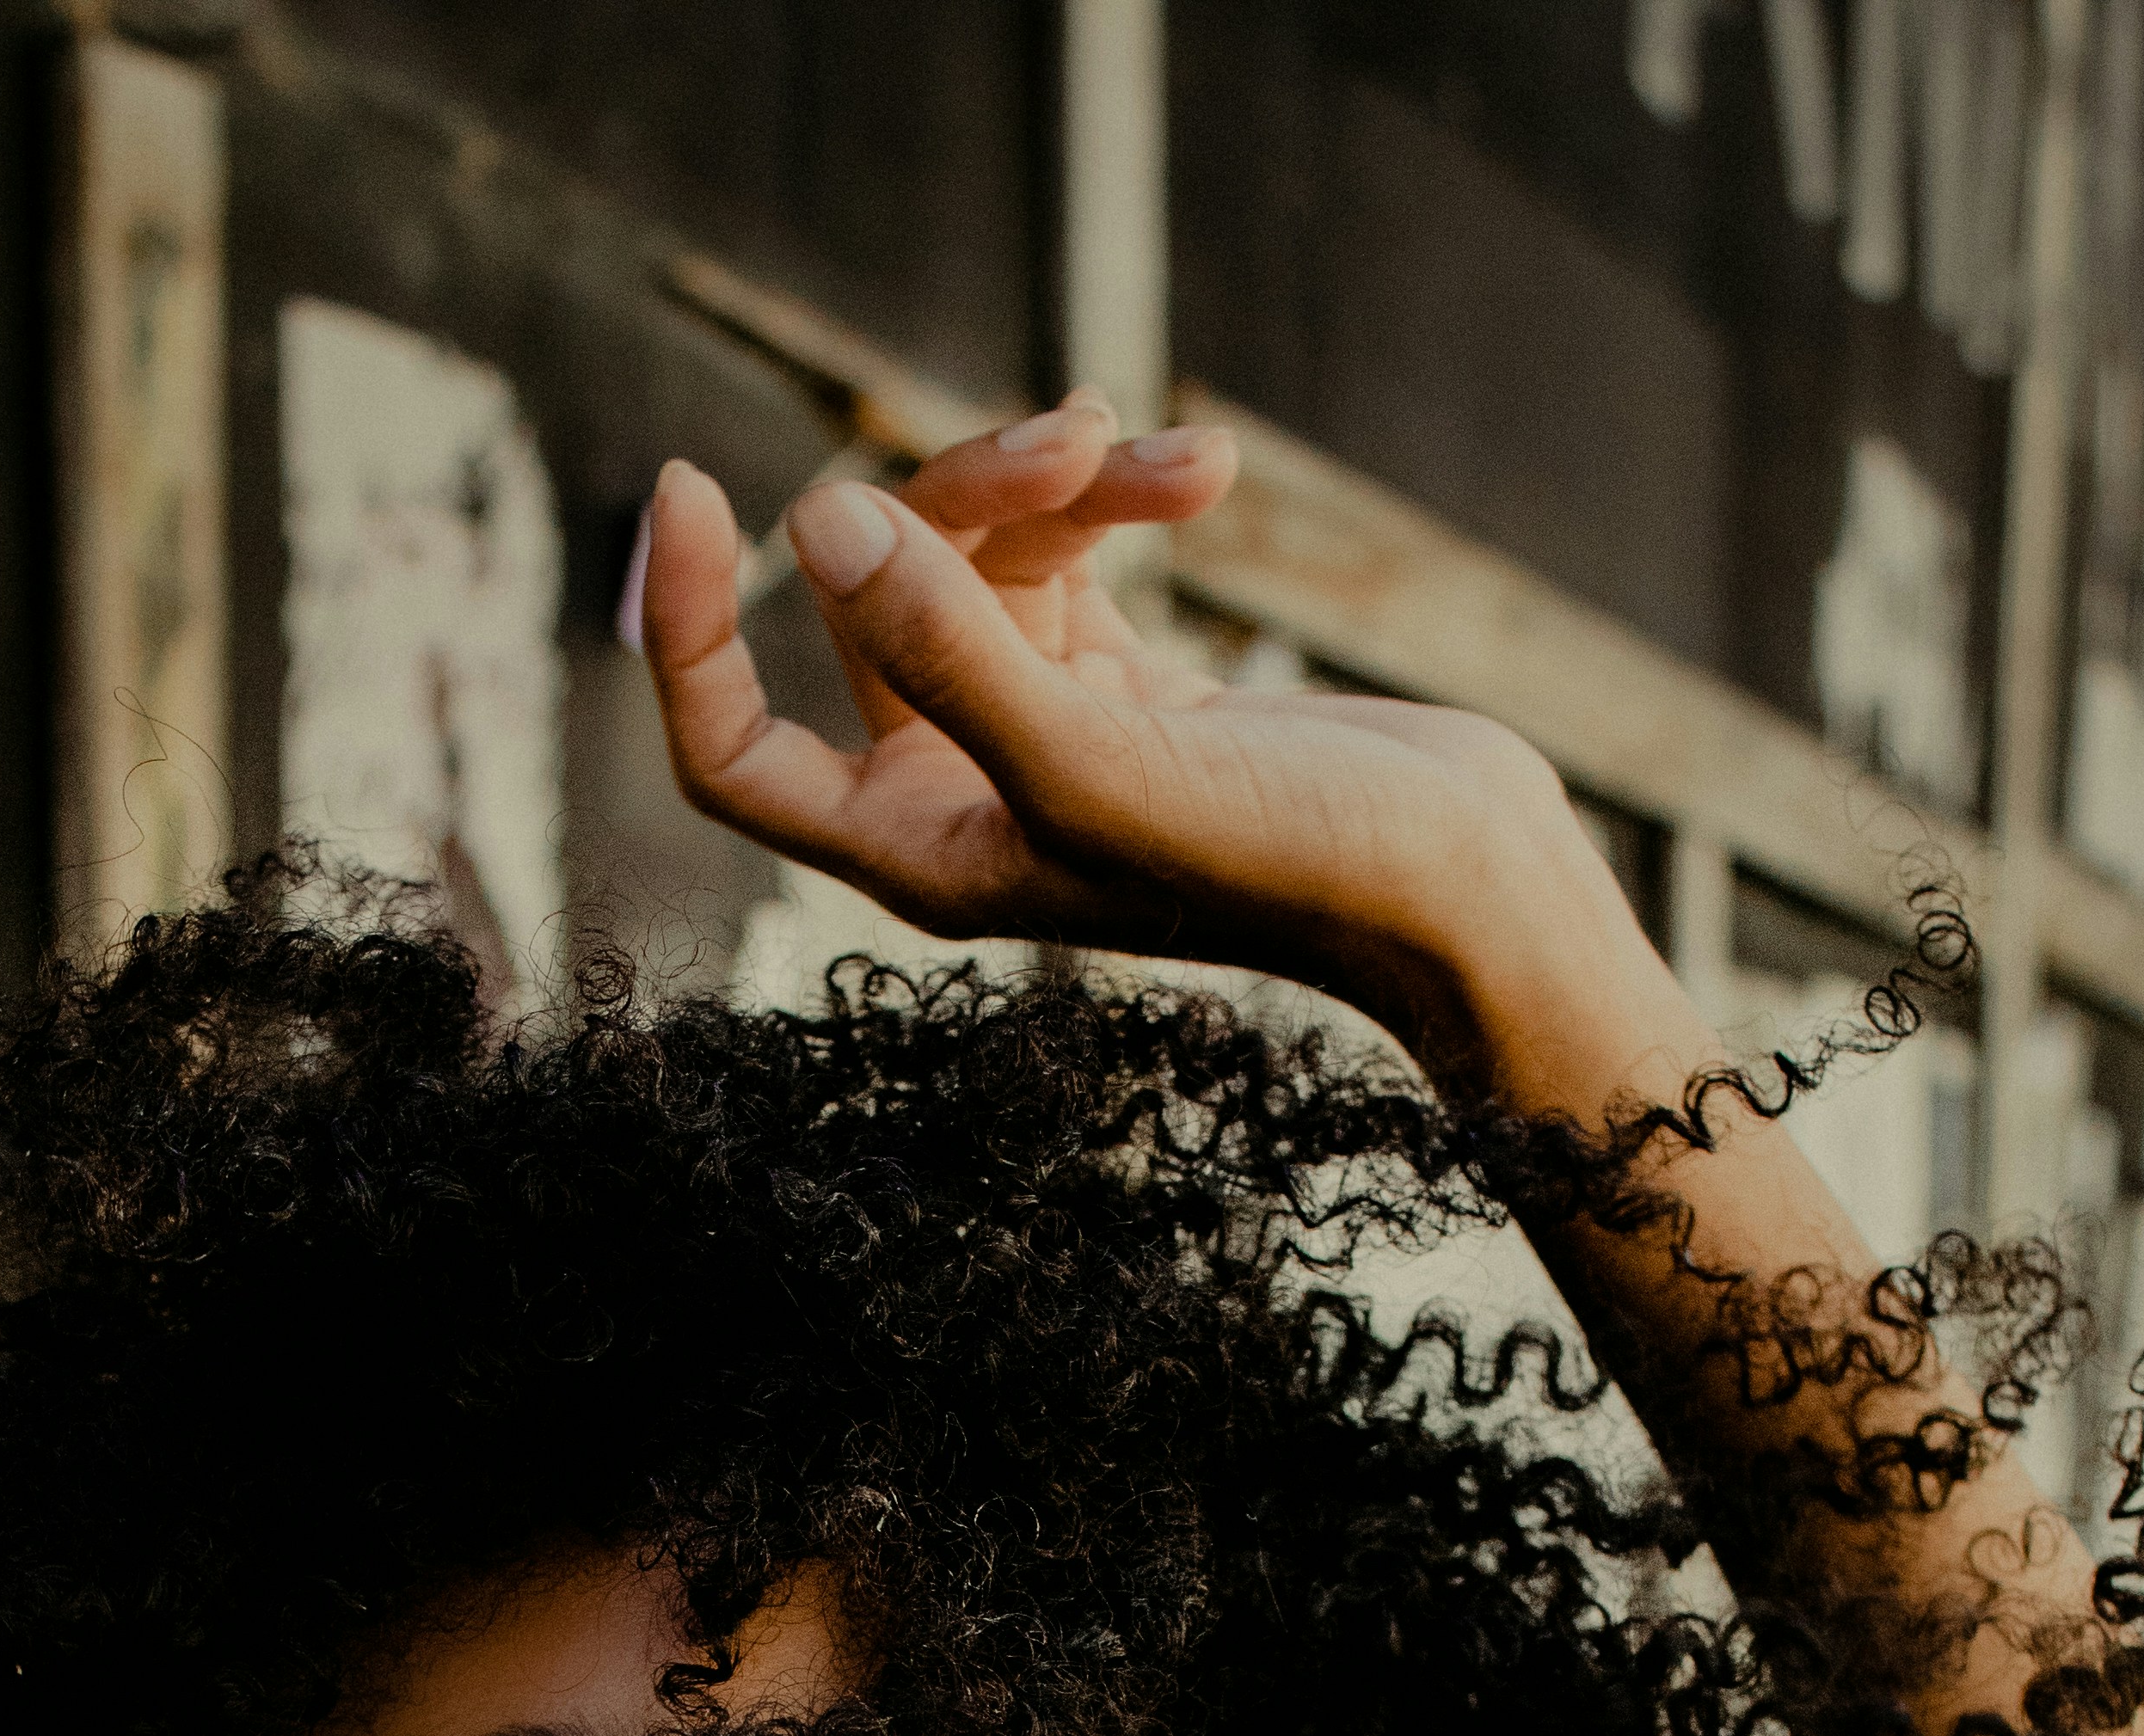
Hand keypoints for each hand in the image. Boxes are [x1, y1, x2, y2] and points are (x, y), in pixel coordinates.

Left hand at [641, 401, 1665, 1099]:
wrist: (1459, 885)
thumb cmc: (1290, 865)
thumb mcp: (1102, 761)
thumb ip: (953, 648)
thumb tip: (821, 519)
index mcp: (922, 853)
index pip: (734, 753)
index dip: (684, 630)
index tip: (686, 487)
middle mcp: (961, 795)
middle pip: (873, 598)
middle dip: (961, 494)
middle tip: (1077, 443)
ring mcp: (1040, 733)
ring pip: (977, 551)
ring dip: (1064, 479)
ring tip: (1174, 458)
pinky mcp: (1124, 681)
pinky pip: (1065, 551)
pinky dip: (1120, 495)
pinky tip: (1204, 469)